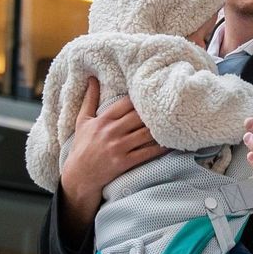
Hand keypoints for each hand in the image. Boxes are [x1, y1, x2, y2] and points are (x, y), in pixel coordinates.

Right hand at [60, 78, 167, 230]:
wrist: (78, 175)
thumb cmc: (82, 146)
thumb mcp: (82, 121)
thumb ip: (89, 99)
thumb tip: (92, 78)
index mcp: (103, 120)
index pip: (126, 103)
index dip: (141, 99)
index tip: (153, 96)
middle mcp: (111, 132)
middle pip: (139, 116)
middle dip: (153, 113)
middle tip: (169, 108)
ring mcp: (118, 147)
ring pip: (145, 134)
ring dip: (160, 129)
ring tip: (173, 124)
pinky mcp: (124, 162)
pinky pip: (146, 153)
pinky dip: (159, 148)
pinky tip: (170, 143)